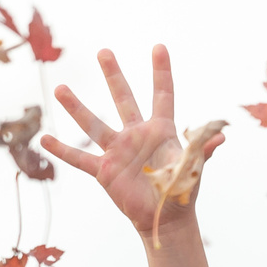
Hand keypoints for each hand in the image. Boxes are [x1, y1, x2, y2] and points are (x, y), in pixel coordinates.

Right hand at [40, 45, 215, 234]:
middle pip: (124, 99)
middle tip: (103, 51)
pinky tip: (45, 139)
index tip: (158, 47)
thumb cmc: (181, 191)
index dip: (161, 72)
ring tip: (60, 88)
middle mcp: (137, 135)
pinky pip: (80, 159)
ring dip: (77, 108)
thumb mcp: (192, 169)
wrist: (165, 219)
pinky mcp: (105, 171)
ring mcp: (118, 151)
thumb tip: (221, 136)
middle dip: (114, 75)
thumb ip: (201, 150)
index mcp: (161, 131)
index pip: (162, 95)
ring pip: (94, 125)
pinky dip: (63, 151)